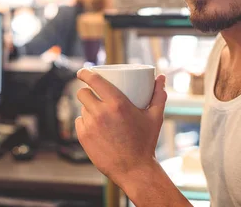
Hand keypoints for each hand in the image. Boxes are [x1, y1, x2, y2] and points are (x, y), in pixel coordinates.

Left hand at [75, 69, 166, 184]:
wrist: (135, 170)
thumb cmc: (146, 142)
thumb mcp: (155, 117)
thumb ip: (158, 95)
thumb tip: (161, 77)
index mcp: (117, 103)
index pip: (94, 80)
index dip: (85, 73)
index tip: (83, 72)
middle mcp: (101, 113)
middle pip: (83, 93)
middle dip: (86, 91)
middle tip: (93, 94)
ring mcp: (91, 126)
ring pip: (82, 108)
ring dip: (87, 107)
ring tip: (96, 111)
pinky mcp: (83, 138)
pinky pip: (79, 122)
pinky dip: (85, 122)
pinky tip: (92, 124)